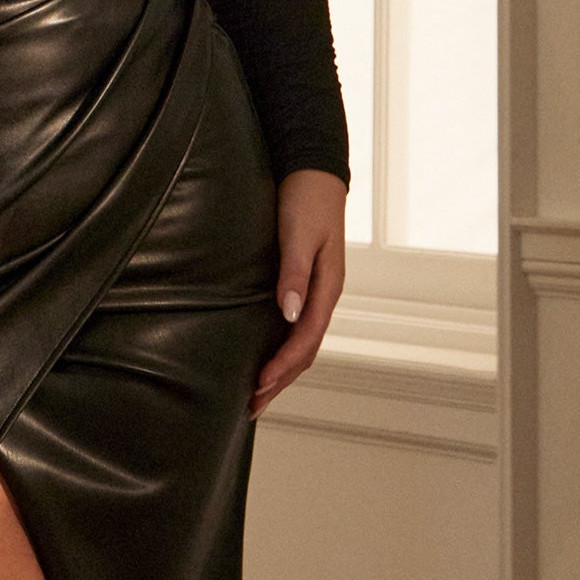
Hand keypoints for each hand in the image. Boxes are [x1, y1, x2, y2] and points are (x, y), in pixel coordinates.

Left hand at [252, 169, 349, 415]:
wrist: (313, 171)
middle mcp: (323, 295)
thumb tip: (290, 313)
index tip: (258, 386)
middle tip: (251, 408)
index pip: (306, 339)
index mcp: (327, 287)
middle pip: (304, 351)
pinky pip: (294, 329)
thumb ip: (295, 273)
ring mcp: (315, 292)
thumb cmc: (306, 200)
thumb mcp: (300, 234)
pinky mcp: (302, 285)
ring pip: (300, 344)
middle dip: (280, 381)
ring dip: (281, 372)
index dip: (283, 366)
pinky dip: (280, 351)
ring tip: (257, 396)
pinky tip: (263, 360)